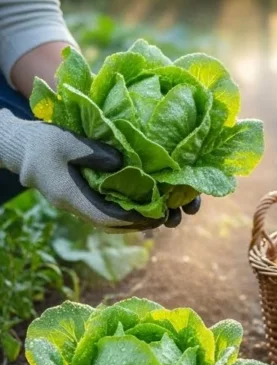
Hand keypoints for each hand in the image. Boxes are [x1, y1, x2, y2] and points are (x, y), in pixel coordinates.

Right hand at [0, 110, 200, 231]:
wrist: (20, 148)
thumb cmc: (42, 142)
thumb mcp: (68, 140)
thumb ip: (95, 152)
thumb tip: (124, 163)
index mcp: (71, 196)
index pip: (107, 217)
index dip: (134, 219)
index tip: (158, 214)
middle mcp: (75, 206)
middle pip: (112, 224)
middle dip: (140, 223)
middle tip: (167, 216)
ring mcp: (76, 204)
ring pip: (109, 220)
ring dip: (134, 219)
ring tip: (160, 213)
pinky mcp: (79, 198)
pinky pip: (104, 210)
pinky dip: (124, 210)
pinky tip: (141, 204)